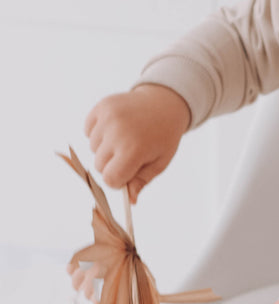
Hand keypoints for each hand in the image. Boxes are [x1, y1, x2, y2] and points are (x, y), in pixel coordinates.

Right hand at [84, 84, 190, 203]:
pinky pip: (88, 130)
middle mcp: (118, 132)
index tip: (127, 174)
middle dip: (112, 165)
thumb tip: (130, 200)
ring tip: (125, 138)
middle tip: (129, 154)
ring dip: (105, 148)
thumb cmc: (163, 136)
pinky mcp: (102, 106)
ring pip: (93, 148)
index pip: (110, 179)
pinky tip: (116, 127)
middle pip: (99, 166)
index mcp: (134, 149)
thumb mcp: (159, 162)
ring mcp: (108, 117)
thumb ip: (141, 181)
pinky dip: (98, 133)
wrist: (165, 103)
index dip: (118, 180)